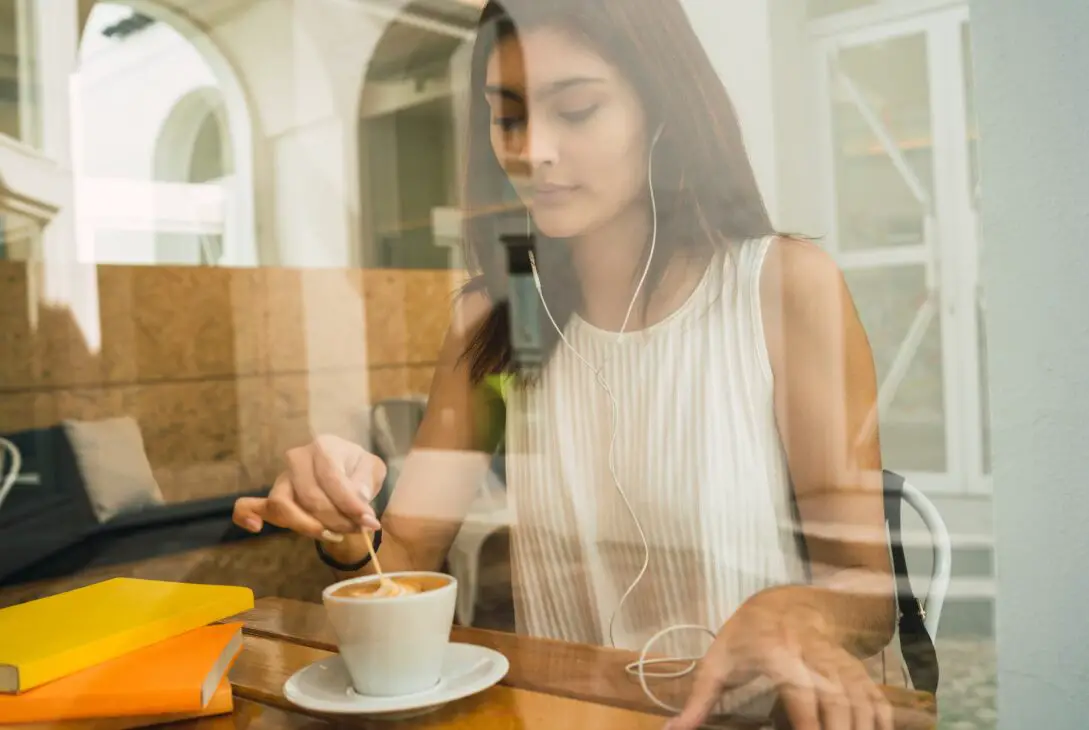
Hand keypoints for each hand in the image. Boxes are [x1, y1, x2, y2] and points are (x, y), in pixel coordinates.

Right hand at [233, 435, 385, 539]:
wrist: (347, 469)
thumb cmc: (358, 469)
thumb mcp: (372, 469)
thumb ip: (366, 481)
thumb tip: (357, 497)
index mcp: (323, 446)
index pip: (332, 479)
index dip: (350, 504)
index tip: (369, 522)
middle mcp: (297, 458)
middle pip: (309, 497)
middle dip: (336, 520)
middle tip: (358, 530)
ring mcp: (282, 478)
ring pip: (283, 506)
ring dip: (309, 526)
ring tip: (334, 534)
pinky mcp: (272, 496)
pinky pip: (249, 505)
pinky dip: (246, 515)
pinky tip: (255, 527)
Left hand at [667, 597, 891, 729]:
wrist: (779, 602)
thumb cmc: (743, 637)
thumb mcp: (716, 663)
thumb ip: (698, 702)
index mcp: (776, 653)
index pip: (800, 694)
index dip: (809, 723)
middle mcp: (812, 654)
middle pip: (837, 700)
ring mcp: (837, 659)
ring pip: (861, 698)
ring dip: (862, 727)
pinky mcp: (852, 665)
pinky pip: (874, 693)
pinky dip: (880, 718)